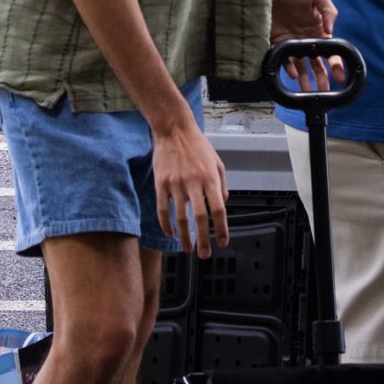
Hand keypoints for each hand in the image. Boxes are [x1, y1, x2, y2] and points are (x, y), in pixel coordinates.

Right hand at [151, 118, 229, 258]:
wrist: (174, 129)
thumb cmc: (197, 145)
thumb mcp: (217, 162)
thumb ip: (222, 185)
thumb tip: (222, 206)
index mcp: (210, 178)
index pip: (218, 209)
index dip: (222, 228)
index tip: (223, 242)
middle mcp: (194, 182)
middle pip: (200, 218)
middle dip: (203, 240)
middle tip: (204, 254)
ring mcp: (176, 184)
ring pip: (180, 218)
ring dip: (184, 237)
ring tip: (187, 249)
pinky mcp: (161, 184)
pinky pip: (163, 209)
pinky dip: (166, 225)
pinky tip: (170, 234)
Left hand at [270, 0, 343, 91]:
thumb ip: (329, 11)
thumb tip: (331, 30)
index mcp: (318, 31)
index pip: (330, 52)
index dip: (335, 64)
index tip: (339, 76)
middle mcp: (306, 40)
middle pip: (316, 64)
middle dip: (321, 79)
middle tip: (324, 92)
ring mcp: (291, 43)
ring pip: (301, 67)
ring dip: (305, 80)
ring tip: (308, 92)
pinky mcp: (277, 43)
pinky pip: (284, 61)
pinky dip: (288, 68)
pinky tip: (292, 74)